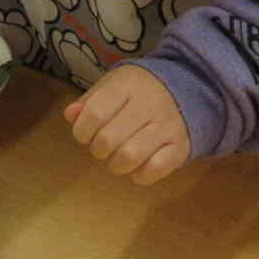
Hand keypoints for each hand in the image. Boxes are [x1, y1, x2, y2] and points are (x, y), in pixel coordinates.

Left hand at [64, 65, 190, 184]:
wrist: (188, 86)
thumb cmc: (140, 88)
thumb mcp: (113, 83)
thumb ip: (89, 100)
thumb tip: (71, 115)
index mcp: (128, 85)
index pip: (94, 114)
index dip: (82, 131)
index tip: (85, 134)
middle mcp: (149, 104)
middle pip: (108, 139)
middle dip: (98, 150)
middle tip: (103, 147)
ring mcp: (167, 126)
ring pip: (130, 156)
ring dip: (116, 165)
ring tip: (117, 159)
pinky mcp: (181, 146)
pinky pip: (156, 168)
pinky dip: (141, 175)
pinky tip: (137, 167)